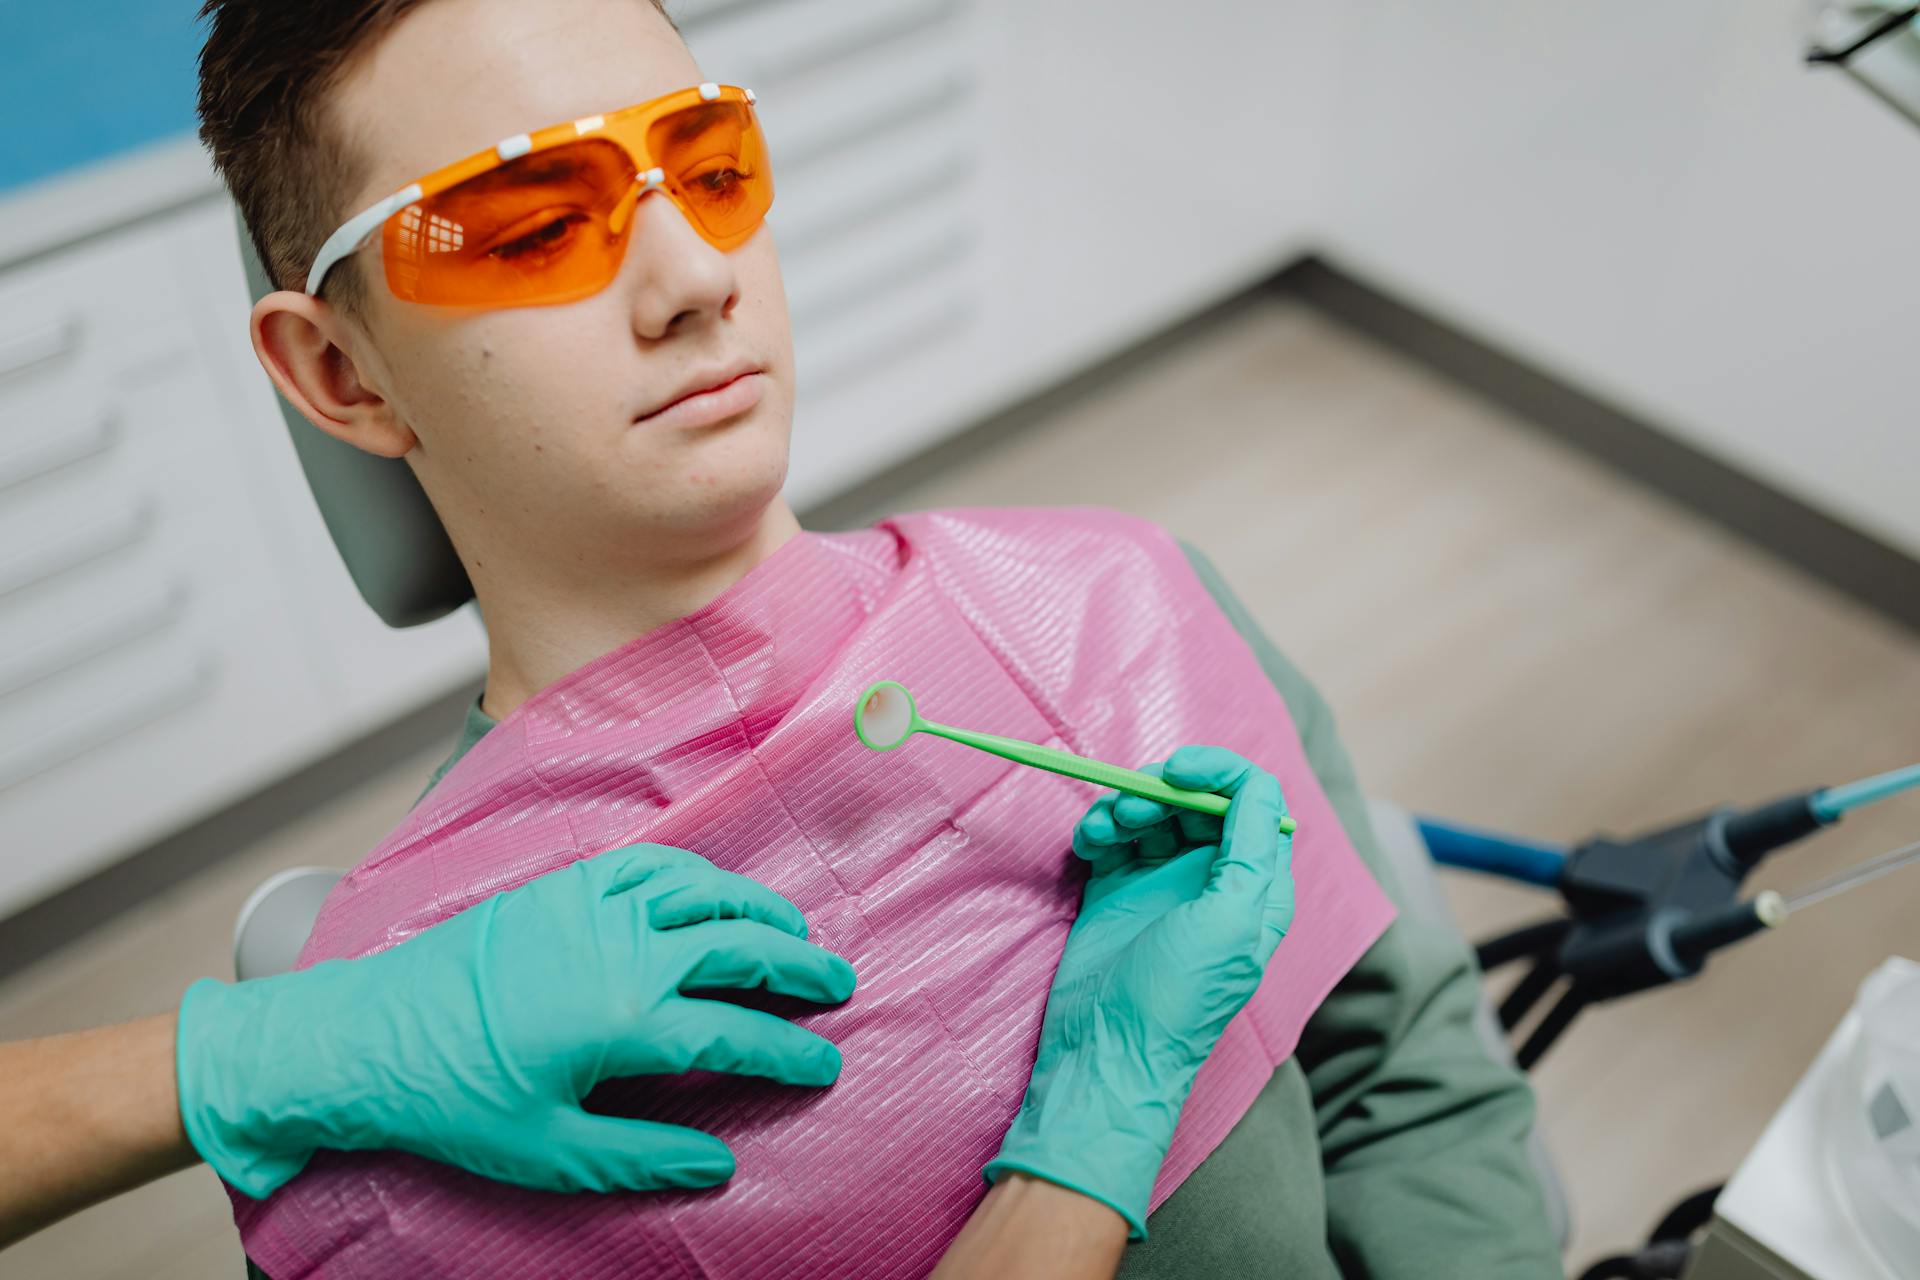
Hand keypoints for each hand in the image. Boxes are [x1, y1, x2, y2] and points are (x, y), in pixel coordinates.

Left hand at [177, 844, 856, 1197]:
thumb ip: (644, 1155)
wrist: (370, 1037)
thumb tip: (719, 1165)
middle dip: (798, 966)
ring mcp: (595, 909)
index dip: (791, 1050)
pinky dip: (697, 872)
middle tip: (837, 982)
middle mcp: (624, 952)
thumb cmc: (457, 1103)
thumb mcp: (552, 1152)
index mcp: (627, 1021)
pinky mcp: (564, 886)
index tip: (825, 1064)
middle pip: (740, 947)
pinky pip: (650, 864)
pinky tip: (717, 888)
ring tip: (795, 931)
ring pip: (705, 894)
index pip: (738, 1032)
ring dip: (759, 909)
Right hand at [984, 746, 1292, 1238]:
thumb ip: (1254, 848)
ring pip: (1152, 812)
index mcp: (1257, 885)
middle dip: (1162, 789)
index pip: (1254, 799)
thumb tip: (1257, 787)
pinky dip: (1100, 828)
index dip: (1218, 772)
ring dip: (1126, 804)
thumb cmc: (1179, 994)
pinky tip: (1087, 843)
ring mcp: (1162, 884)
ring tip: (1106, 829)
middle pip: (1196, 799)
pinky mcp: (1117, 892)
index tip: (1175, 771)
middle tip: (1132, 808)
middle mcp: (1213, 879)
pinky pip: (1113, 837)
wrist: (1106, 1049)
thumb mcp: (1233, 920)